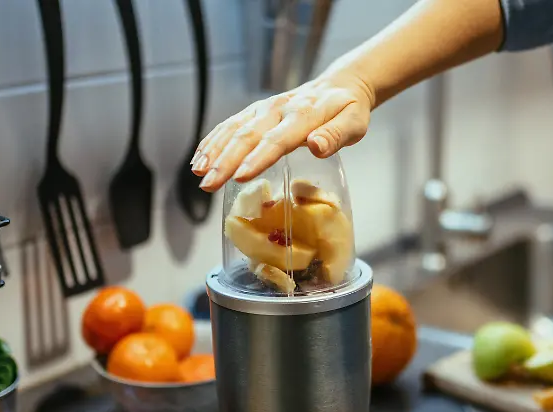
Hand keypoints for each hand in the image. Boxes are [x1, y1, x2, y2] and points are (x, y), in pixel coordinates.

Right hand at [190, 70, 374, 191]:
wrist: (338, 85)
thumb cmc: (348, 110)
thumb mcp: (354, 122)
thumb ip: (336, 135)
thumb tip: (317, 146)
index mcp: (303, 114)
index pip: (277, 139)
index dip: (257, 159)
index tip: (240, 177)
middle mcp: (278, 109)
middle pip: (247, 136)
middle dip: (225, 161)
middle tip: (209, 184)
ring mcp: (263, 109)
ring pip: (233, 129)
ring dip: (214, 151)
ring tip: (199, 174)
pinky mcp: (255, 111)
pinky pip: (229, 125)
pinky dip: (212, 141)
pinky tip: (200, 159)